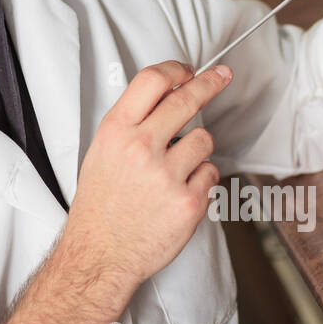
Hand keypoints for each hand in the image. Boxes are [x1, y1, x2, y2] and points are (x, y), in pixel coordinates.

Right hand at [63, 61, 231, 287]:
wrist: (100, 254)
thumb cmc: (101, 203)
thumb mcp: (102, 151)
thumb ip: (132, 123)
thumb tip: (167, 95)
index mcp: (116, 131)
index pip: (152, 81)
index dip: (176, 69)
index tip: (189, 70)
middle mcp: (141, 148)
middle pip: (186, 99)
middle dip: (210, 83)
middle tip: (221, 76)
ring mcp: (166, 175)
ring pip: (204, 140)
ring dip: (197, 150)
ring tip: (175, 170)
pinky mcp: (189, 202)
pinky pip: (211, 174)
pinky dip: (201, 181)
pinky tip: (179, 193)